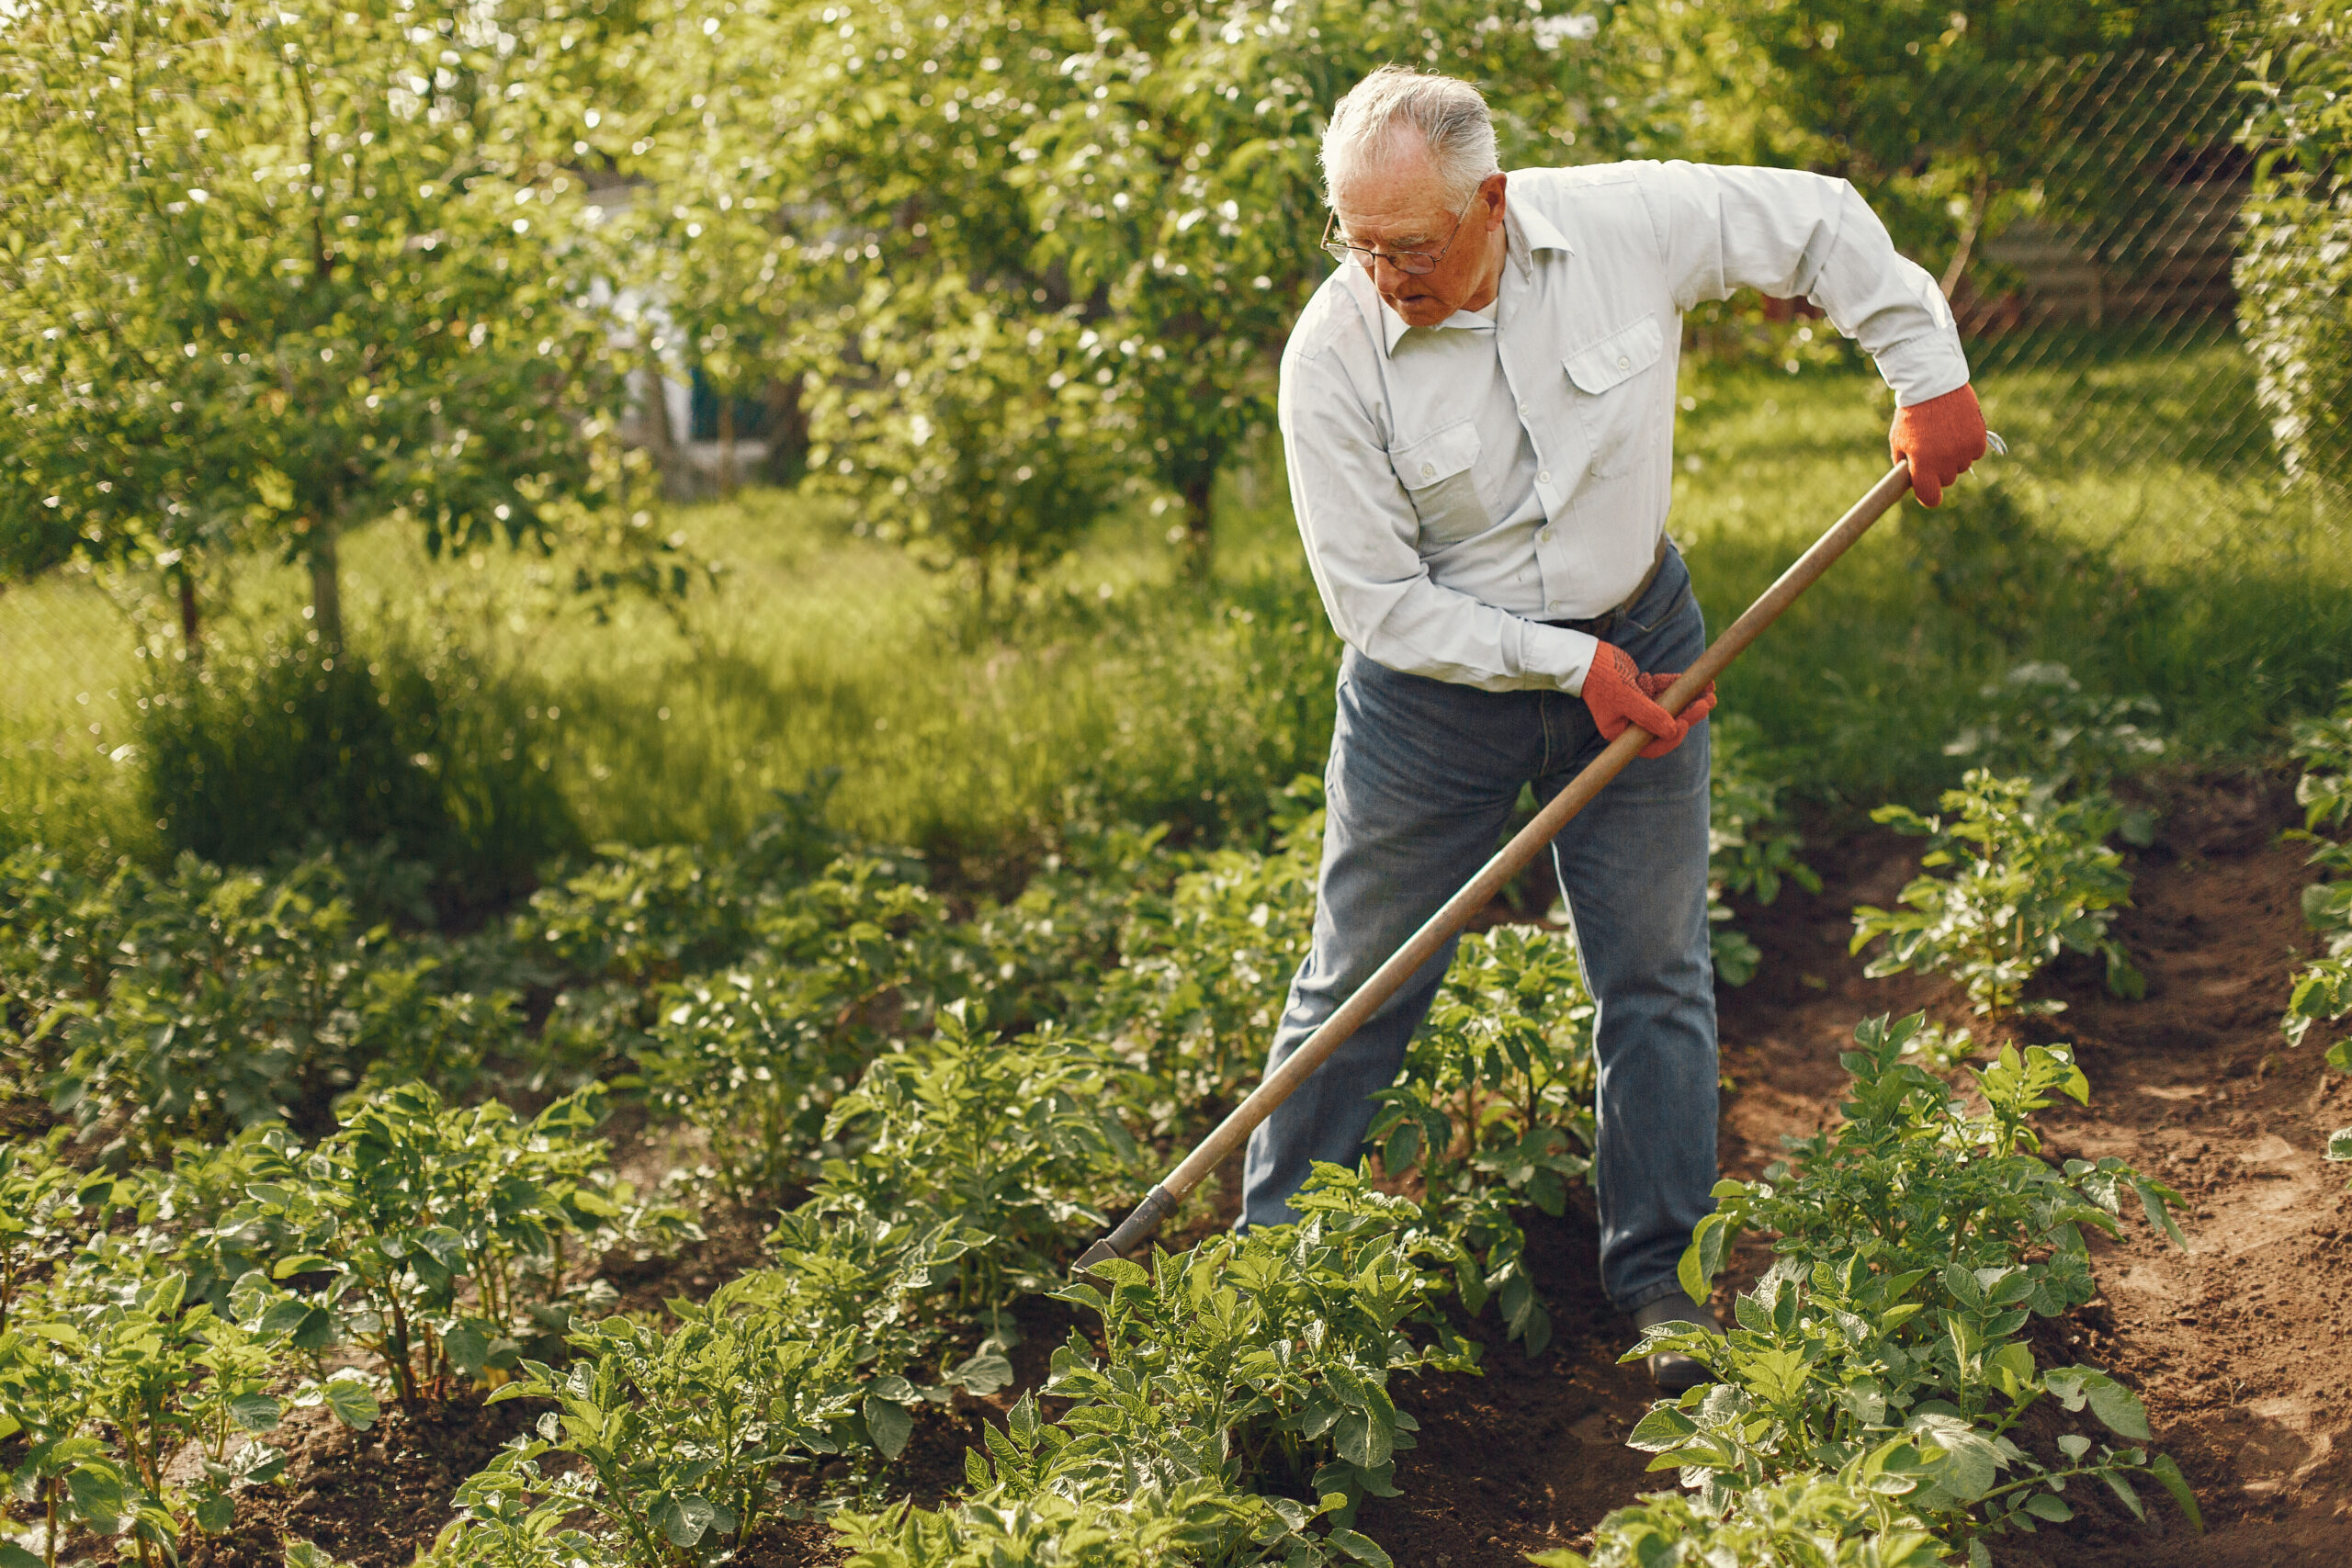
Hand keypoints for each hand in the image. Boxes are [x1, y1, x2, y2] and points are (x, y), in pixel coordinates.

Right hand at [1579, 642, 1715, 757]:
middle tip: (1708, 703)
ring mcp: (1637, 705)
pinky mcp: (1642, 688)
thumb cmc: (1604, 681)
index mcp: (1622, 733)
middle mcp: (1631, 722)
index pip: (1651, 746)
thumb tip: (1674, 731)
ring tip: (1710, 691)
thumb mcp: (1627, 699)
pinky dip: (1679, 685)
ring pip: (1669, 706)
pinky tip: (1699, 681)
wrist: (1589, 657)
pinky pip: (1664, 689)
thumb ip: (1650, 716)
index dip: (1671, 738)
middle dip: (1689, 714)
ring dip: (1689, 698)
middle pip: (1665, 725)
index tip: (1684, 723)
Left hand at [1888, 383, 1987, 506]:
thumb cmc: (1911, 416)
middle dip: (1939, 470)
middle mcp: (1946, 462)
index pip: (1930, 498)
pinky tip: (1957, 429)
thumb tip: (1912, 483)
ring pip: (1962, 466)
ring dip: (1954, 456)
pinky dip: (1968, 445)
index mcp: (1923, 466)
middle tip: (1932, 449)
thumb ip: (1904, 466)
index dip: (1929, 496)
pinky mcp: (1978, 439)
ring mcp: (1964, 451)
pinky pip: (1975, 452)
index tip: (1928, 491)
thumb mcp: (1898, 441)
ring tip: (1943, 434)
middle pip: (1947, 480)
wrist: (1933, 385)